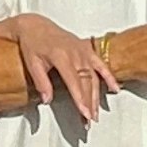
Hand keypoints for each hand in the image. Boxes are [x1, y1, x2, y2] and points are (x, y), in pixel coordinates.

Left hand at [0, 14, 118, 122]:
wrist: (35, 26)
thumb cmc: (32, 43)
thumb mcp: (32, 63)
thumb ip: (41, 82)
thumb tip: (47, 101)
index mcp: (61, 56)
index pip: (74, 81)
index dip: (80, 99)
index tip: (85, 113)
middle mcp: (75, 53)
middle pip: (86, 82)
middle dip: (90, 103)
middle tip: (90, 121)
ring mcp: (83, 51)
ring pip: (94, 77)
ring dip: (97, 96)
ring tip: (97, 114)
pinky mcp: (86, 49)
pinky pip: (100, 64)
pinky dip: (109, 76)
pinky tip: (115, 89)